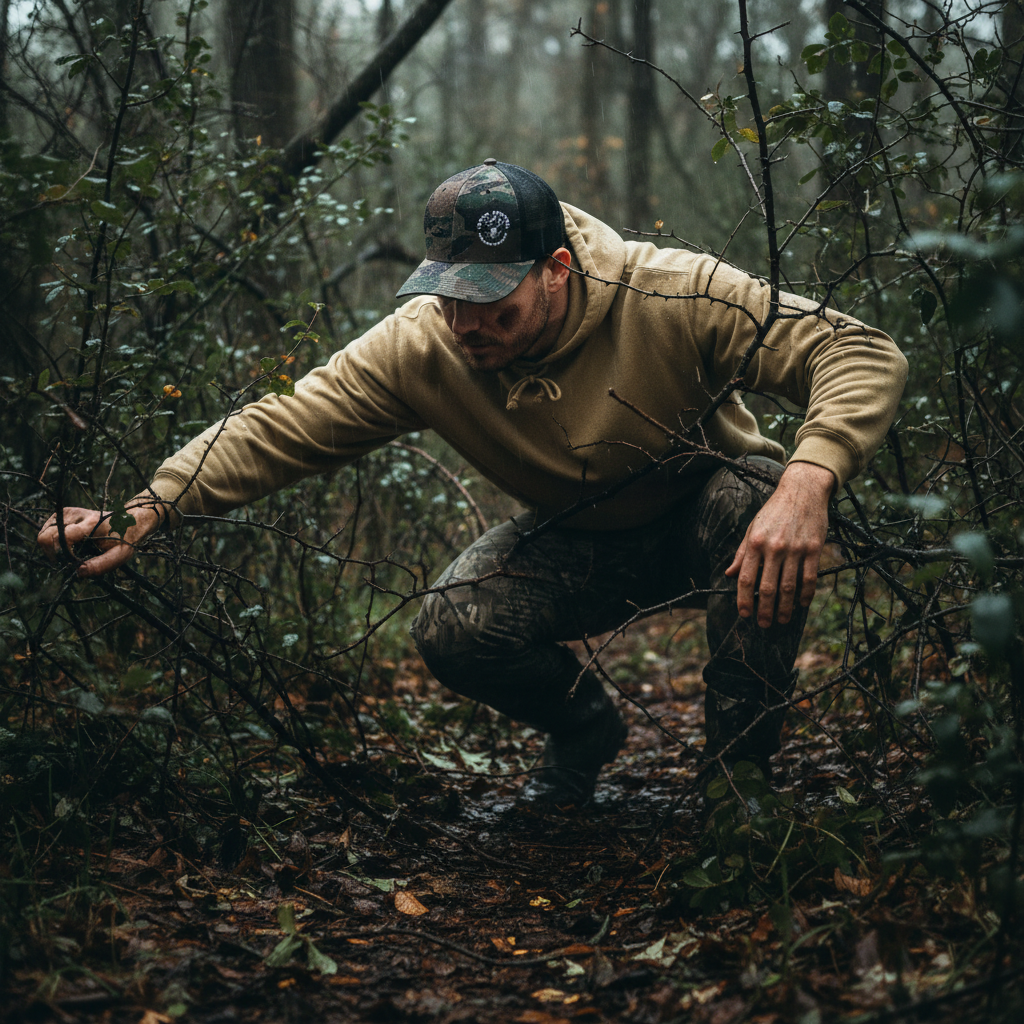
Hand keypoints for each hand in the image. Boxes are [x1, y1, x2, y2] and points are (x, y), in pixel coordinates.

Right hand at [37, 499, 163, 578]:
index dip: (60, 555)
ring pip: (43, 533)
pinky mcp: (65, 513)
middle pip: (45, 536)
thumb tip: (78, 572)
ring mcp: (68, 512)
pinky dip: (52, 541)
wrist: (130, 520)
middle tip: (68, 561)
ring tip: (68, 554)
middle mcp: (76, 514)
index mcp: (90, 524)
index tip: (72, 563)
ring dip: (51, 547)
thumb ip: (100, 566)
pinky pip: (47, 530)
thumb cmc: (125, 539)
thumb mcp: (119, 556)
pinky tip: (66, 546)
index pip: (59, 538)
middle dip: (53, 553)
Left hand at [725, 462, 833, 626]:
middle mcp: (774, 548)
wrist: (803, 491)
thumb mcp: (752, 528)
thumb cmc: (774, 511)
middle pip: (767, 588)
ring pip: (789, 587)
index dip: (743, 600)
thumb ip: (742, 553)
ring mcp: (795, 549)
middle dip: (764, 610)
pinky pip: (809, 577)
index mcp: (755, 543)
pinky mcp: (814, 549)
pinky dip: (806, 594)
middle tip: (763, 624)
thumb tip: (729, 574)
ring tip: (782, 620)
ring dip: (785, 608)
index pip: (746, 579)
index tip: (744, 615)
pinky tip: (802, 604)